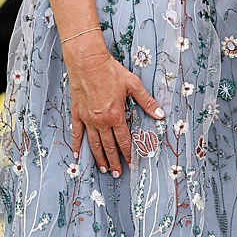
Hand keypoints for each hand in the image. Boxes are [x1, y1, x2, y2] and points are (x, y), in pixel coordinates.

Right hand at [64, 37, 163, 176]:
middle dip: (114, 161)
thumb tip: (159, 114)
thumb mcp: (133, 85)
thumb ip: (146, 102)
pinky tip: (77, 156)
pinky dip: (77, 146)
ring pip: (94, 144)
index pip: (124, 140)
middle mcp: (102, 121)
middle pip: (109, 146)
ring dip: (99, 158)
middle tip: (117, 174)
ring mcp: (88, 119)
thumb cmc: (110, 72)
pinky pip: (77, 133)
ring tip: (103, 169)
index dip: (128, 153)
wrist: (88, 63)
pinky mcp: (77, 114)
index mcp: (116, 116)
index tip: (131, 163)